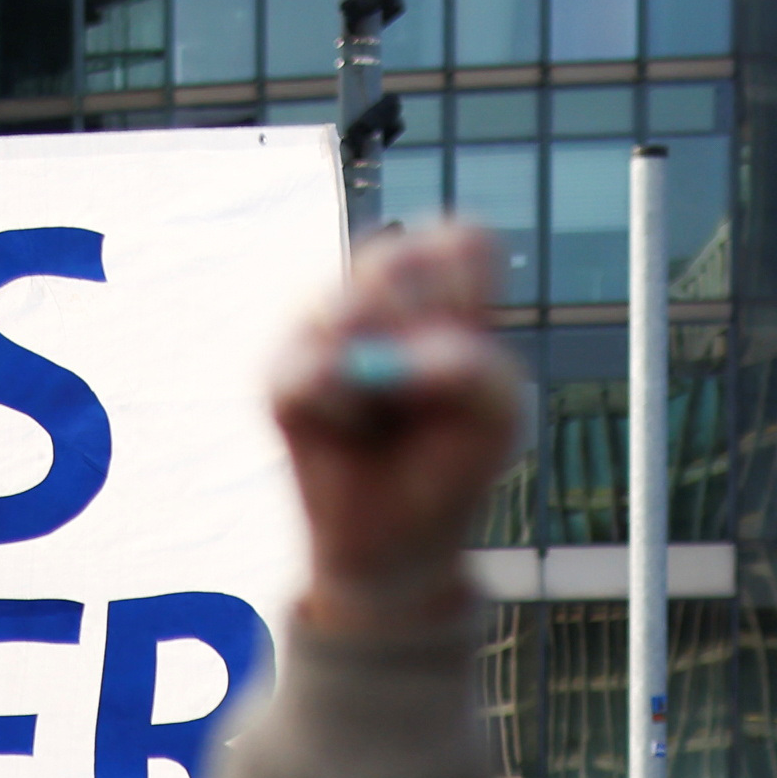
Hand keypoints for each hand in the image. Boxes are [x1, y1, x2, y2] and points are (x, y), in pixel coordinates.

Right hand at [270, 219, 525, 629]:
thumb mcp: (496, 411)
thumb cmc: (452, 461)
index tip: (469, 346)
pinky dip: (344, 409)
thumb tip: (389, 359)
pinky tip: (350, 430)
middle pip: (398, 259)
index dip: (469, 294)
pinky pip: (311, 373)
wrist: (397, 536)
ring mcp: (320, 327)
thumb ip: (472, 367)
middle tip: (426, 387)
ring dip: (383, 376)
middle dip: (424, 329)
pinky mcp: (280, 373)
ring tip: (385, 414)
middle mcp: (374, 295)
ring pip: (346, 307)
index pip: (459, 241)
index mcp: (441, 289)